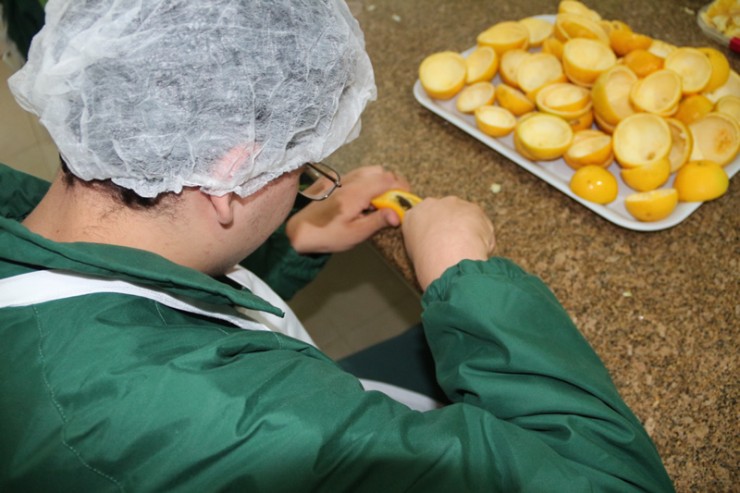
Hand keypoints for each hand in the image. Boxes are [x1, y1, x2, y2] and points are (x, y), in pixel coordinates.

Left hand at [286, 165, 409, 253]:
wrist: (300, 231)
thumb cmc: (328, 235)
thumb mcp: (356, 233)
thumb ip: (378, 221)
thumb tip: (398, 214)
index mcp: (357, 193)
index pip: (388, 180)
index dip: (402, 188)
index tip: (406, 200)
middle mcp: (351, 181)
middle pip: (381, 171)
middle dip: (393, 183)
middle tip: (396, 201)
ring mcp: (342, 179)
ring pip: (370, 170)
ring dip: (381, 181)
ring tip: (382, 201)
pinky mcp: (336, 182)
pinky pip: (359, 174)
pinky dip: (369, 181)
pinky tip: (366, 199)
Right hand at [402, 196, 494, 290]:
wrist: (448, 258)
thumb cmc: (429, 261)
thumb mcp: (415, 254)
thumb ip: (423, 243)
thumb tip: (432, 248)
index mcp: (414, 216)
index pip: (422, 218)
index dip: (433, 230)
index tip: (438, 241)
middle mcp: (432, 204)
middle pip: (444, 212)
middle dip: (451, 225)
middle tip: (454, 246)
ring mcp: (454, 204)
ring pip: (464, 216)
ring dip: (468, 230)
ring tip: (467, 251)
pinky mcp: (474, 208)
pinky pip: (481, 223)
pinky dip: (483, 235)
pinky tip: (479, 248)